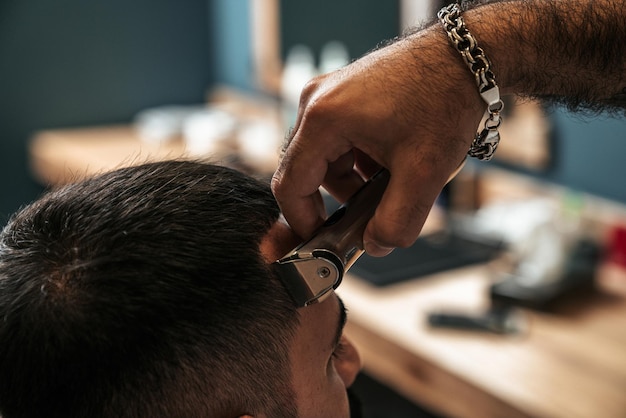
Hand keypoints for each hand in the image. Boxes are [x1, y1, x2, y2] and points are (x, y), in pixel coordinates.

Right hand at [272, 26, 484, 255]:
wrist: (466, 57)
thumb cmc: (444, 97)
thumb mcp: (423, 172)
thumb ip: (397, 221)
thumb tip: (376, 245)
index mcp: (324, 118)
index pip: (289, 184)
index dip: (302, 220)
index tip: (322, 240)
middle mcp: (317, 102)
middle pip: (307, 172)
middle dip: (338, 199)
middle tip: (371, 215)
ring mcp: (329, 94)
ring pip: (325, 158)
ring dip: (352, 181)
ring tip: (392, 182)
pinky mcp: (344, 94)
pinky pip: (338, 140)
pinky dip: (359, 160)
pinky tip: (390, 163)